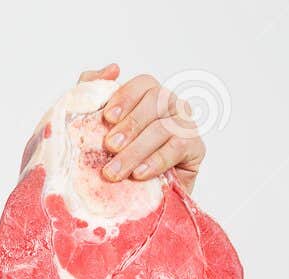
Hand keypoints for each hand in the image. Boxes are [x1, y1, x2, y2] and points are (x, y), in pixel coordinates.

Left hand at [79, 63, 206, 196]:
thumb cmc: (111, 159)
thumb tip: (113, 69)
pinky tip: (139, 174)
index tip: (107, 118)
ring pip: (165, 127)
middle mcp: (170, 106)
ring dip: (137, 150)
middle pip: (157, 101)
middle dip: (130, 125)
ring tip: (114, 171)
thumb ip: (94, 91)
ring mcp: (185, 125)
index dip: (125, 97)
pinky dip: (156, 160)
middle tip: (109, 146)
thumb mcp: (92, 126)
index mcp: (148, 97)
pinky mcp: (195, 148)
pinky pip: (178, 148)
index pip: (143, 84)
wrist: (129, 199)